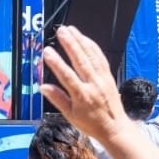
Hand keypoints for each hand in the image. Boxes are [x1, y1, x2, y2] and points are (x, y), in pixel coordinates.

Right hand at [39, 25, 130, 142]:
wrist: (115, 128)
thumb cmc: (91, 124)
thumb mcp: (70, 116)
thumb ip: (57, 99)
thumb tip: (43, 87)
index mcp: (82, 97)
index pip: (67, 76)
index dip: (56, 63)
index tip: (47, 51)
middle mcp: (94, 85)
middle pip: (81, 61)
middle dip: (70, 44)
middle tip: (61, 31)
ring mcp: (103, 79)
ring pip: (91, 56)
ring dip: (81, 41)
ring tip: (71, 30)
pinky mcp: (109, 76)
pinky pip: (100, 58)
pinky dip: (93, 47)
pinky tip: (85, 39)